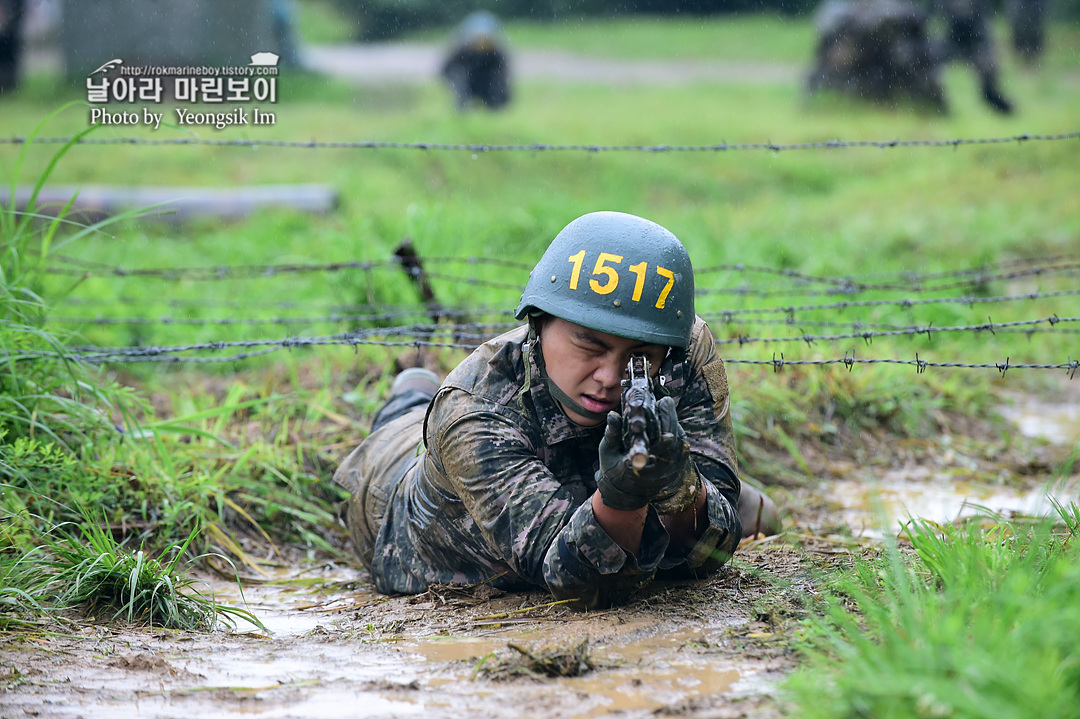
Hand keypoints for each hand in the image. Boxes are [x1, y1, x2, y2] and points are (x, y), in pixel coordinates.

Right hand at [596, 396, 696, 510]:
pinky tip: (672, 424)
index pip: (653, 441)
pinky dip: (678, 435)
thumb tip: (613, 415)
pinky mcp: (674, 472)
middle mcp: (655, 470)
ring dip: (674, 425)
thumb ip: (612, 434)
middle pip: (670, 440)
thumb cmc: (613, 469)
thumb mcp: (607, 451)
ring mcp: (667, 472)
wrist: (625, 494)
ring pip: (678, 444)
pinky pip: (682, 451)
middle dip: (669, 418)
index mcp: (635, 465)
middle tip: (664, 402)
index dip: (658, 422)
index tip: (659, 404)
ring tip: (667, 409)